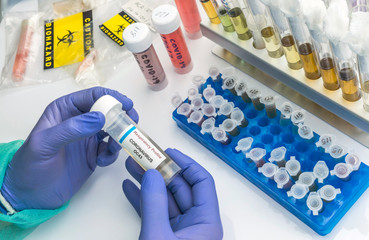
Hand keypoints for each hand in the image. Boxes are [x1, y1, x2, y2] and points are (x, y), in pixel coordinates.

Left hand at [1, 87, 137, 210]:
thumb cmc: (30, 166)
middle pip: (107, 111)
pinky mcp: (94, 154)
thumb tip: (100, 118)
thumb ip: (71, 129)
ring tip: (114, 147)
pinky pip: (110, 149)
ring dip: (119, 136)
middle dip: (122, 115)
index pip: (91, 96)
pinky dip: (112, 154)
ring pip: (113, 129)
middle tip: (132, 122)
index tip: (126, 105)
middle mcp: (79, 121)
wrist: (32, 195)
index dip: (111, 98)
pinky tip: (102, 161)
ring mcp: (88, 138)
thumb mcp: (44, 144)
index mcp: (65, 110)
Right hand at [123, 148, 222, 239]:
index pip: (202, 182)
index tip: (167, 152)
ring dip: (148, 183)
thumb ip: (154, 205)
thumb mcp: (159, 236)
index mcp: (206, 222)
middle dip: (160, 171)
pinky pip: (155, 214)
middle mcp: (195, 223)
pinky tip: (129, 188)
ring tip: (131, 166)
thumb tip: (152, 174)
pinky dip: (141, 201)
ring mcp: (180, 231)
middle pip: (181, 188)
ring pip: (165, 199)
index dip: (186, 164)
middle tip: (143, 156)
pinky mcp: (165, 237)